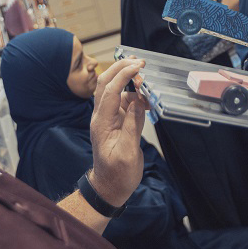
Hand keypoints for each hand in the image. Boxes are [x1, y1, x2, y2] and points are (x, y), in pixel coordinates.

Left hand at [88, 58, 149, 207]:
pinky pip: (123, 101)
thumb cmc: (118, 174)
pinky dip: (134, 94)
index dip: (123, 76)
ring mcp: (109, 118)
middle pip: (106, 84)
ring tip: (144, 78)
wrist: (109, 187)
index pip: (109, 92)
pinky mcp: (116, 121)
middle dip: (120, 69)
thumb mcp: (127, 153)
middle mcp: (102, 116)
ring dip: (127, 80)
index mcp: (102, 123)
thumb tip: (137, 102)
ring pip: (114, 90)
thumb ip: (132, 126)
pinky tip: (145, 96)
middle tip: (138, 61)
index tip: (137, 66)